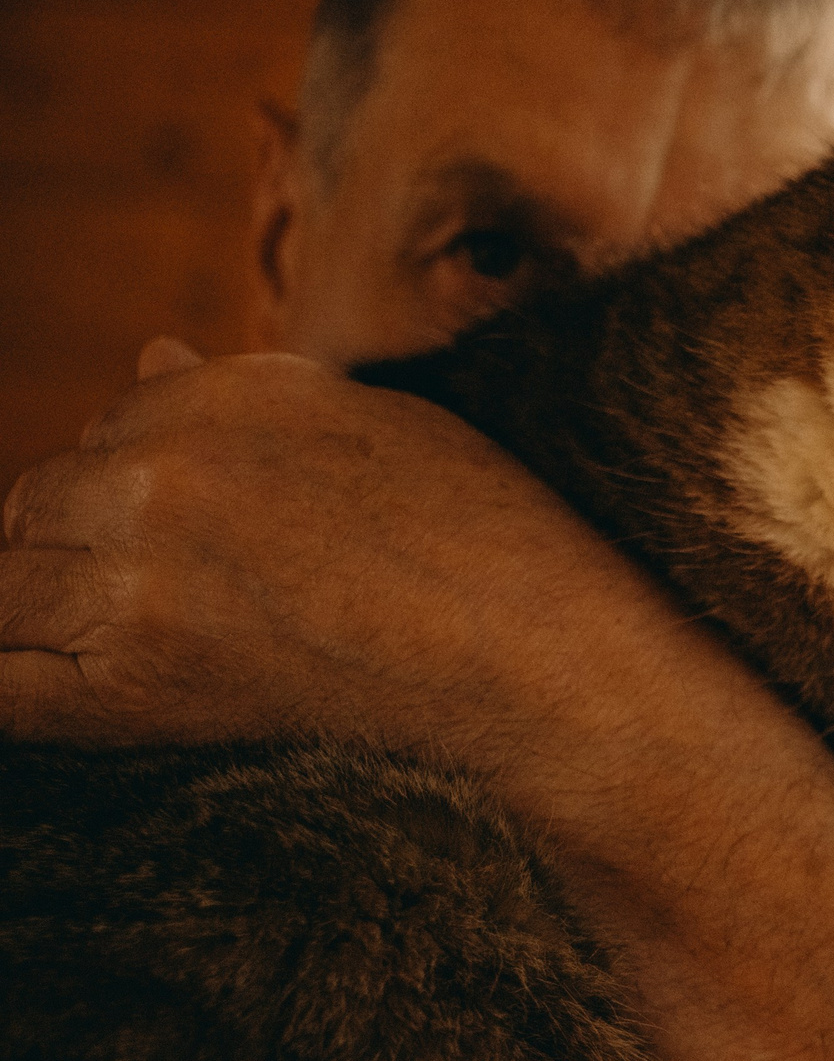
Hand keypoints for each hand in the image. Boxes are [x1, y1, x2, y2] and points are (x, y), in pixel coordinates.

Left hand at [0, 343, 783, 823]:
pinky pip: (4, 688)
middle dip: (80, 559)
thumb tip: (143, 353)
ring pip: (10, 589)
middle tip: (187, 624)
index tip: (206, 560)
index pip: (108, 433)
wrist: (552, 666)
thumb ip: (251, 399)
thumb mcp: (390, 431)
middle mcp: (164, 461)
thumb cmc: (504, 552)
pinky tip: (84, 707)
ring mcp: (140, 567)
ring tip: (159, 668)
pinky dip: (22, 695)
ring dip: (53, 628)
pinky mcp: (140, 674)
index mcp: (226, 390)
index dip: (137, 504)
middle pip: (39, 506)